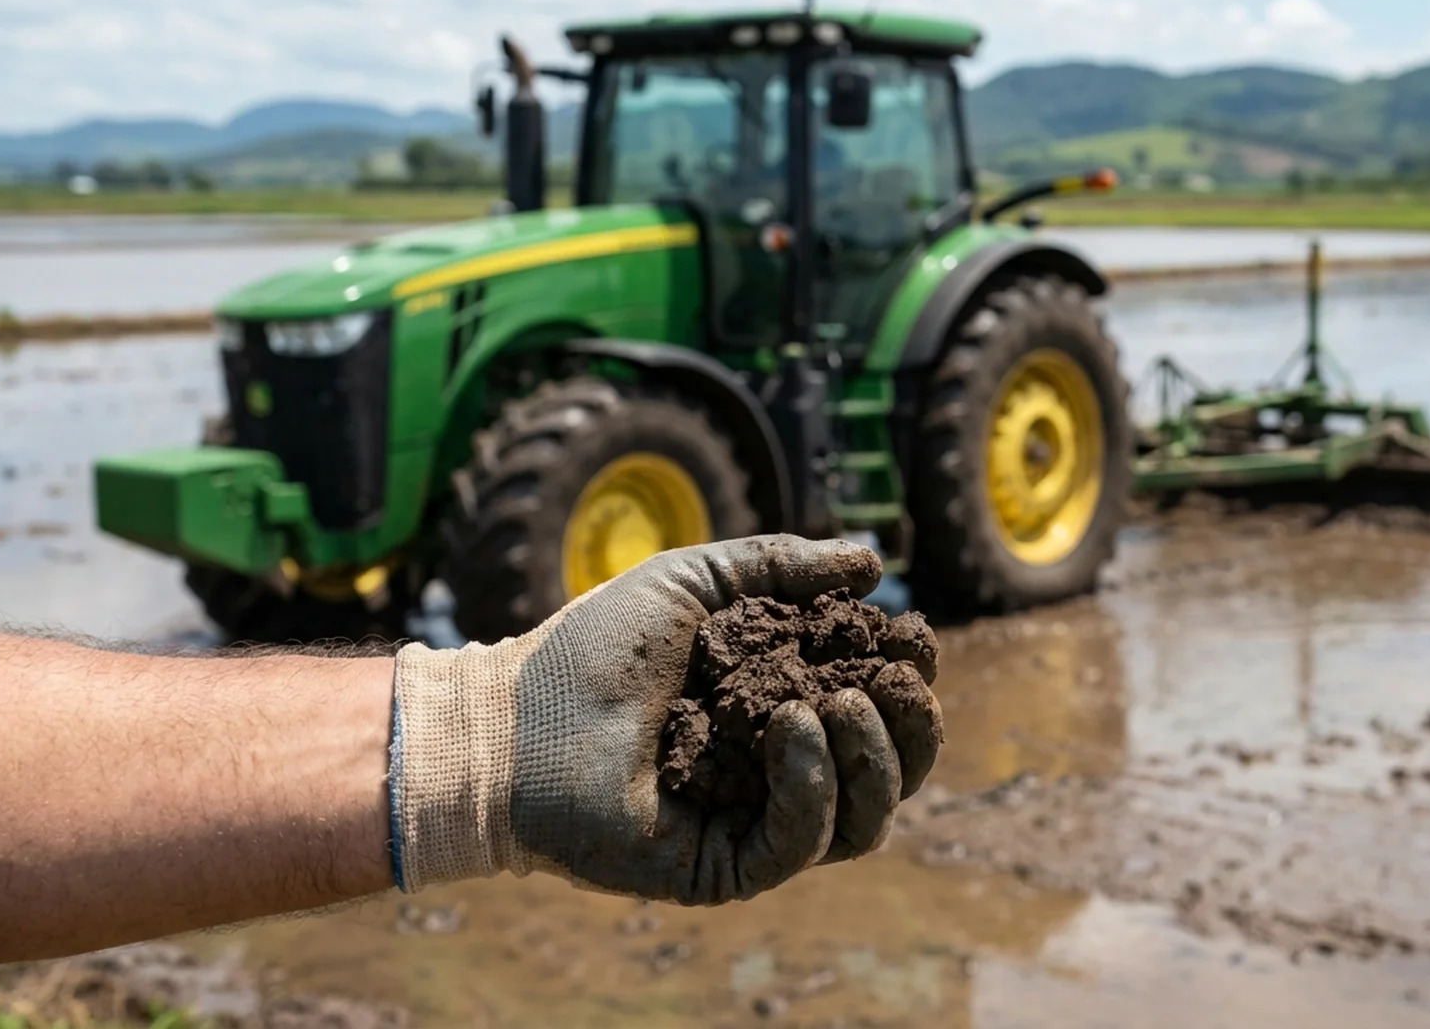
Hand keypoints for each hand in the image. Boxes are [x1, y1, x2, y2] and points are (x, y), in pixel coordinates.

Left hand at [389, 535, 942, 903]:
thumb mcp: (695, 583)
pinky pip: (804, 842)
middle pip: (892, 772)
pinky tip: (794, 727)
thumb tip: (874, 562)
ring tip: (842, 699)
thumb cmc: (591, 650)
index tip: (913, 641)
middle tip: (898, 679)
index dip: (908, 679)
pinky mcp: (728, 867)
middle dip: (914, 727)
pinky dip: (814, 783)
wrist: (515, 718)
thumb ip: (782, 567)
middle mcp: (781, 771)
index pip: (876, 708)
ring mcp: (757, 823)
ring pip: (866, 818)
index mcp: (782, 707)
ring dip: (875, 756)